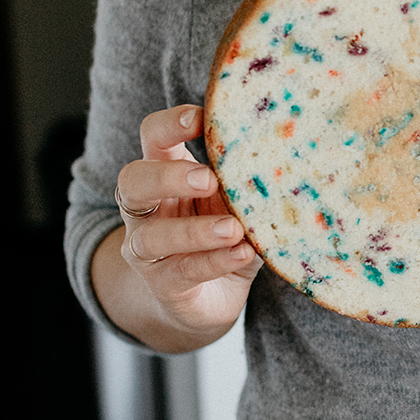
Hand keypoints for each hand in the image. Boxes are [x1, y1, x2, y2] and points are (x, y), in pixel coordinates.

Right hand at [113, 104, 261, 338]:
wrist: (210, 301)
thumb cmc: (224, 236)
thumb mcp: (235, 201)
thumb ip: (244, 179)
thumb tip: (285, 149)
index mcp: (163, 174)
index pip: (152, 138)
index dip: (169, 124)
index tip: (201, 118)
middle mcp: (146, 209)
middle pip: (134, 180)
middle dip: (168, 176)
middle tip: (210, 178)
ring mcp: (147, 249)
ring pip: (152, 236)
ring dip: (195, 231)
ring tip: (234, 229)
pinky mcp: (163, 284)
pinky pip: (183, 271)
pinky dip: (215, 261)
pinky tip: (243, 254)